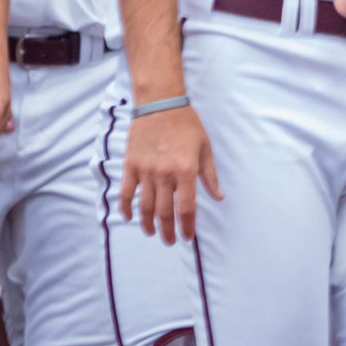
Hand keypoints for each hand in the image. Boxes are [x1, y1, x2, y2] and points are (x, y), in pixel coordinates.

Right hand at [121, 102, 221, 242]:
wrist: (160, 104)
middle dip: (168, 231)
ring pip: (145, 207)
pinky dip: (126, 208)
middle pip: (165, 213)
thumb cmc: (187, 125)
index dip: (187, 226)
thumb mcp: (205, 148)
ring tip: (152, 233)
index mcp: (186, 171)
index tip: (188, 238)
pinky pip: (126, 193)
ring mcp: (145, 171)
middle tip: (170, 241)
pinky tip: (130, 217)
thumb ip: (210, 176)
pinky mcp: (130, 166)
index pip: (187, 208)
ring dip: (148, 224)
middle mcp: (165, 174)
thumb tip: (219, 197)